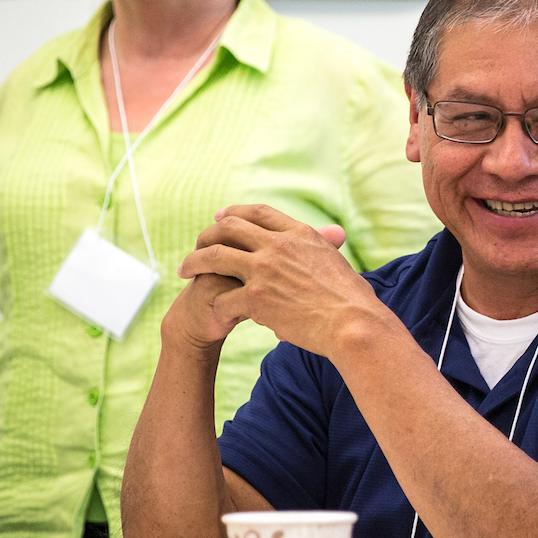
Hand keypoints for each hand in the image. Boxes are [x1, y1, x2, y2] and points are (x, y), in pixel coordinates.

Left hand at [178, 206, 387, 356]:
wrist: (354, 324)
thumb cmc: (354, 302)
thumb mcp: (337, 262)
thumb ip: (324, 250)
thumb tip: (330, 241)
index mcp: (299, 234)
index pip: (260, 213)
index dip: (235, 212)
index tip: (220, 216)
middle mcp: (279, 245)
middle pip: (230, 226)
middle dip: (208, 234)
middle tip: (197, 245)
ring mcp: (264, 269)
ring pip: (215, 255)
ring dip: (195, 261)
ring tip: (184, 270)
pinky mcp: (255, 297)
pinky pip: (222, 295)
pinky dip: (214, 303)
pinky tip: (209, 310)